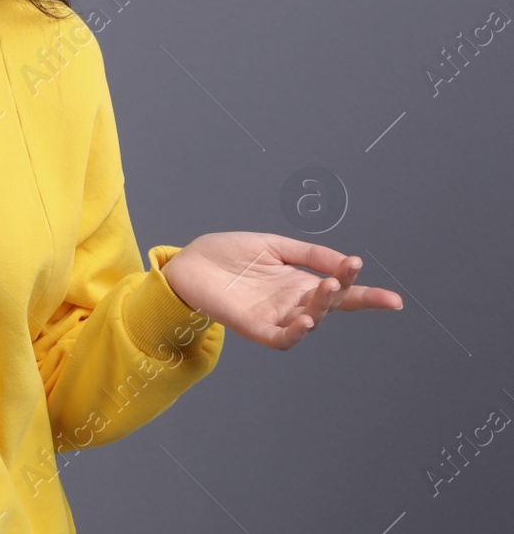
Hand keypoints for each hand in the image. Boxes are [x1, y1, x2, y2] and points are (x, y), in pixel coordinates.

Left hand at [160, 231, 403, 350]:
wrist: (190, 262)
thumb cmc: (229, 254)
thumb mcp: (274, 246)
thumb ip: (310, 255)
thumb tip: (347, 262)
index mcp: (300, 283)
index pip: (341, 293)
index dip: (367, 296)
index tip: (394, 300)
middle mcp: (292, 303)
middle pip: (329, 305)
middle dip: (342, 292)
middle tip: (345, 274)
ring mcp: (275, 316)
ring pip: (309, 320)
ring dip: (321, 307)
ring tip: (328, 288)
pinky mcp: (254, 327)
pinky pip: (281, 338)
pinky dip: (296, 333)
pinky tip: (306, 321)